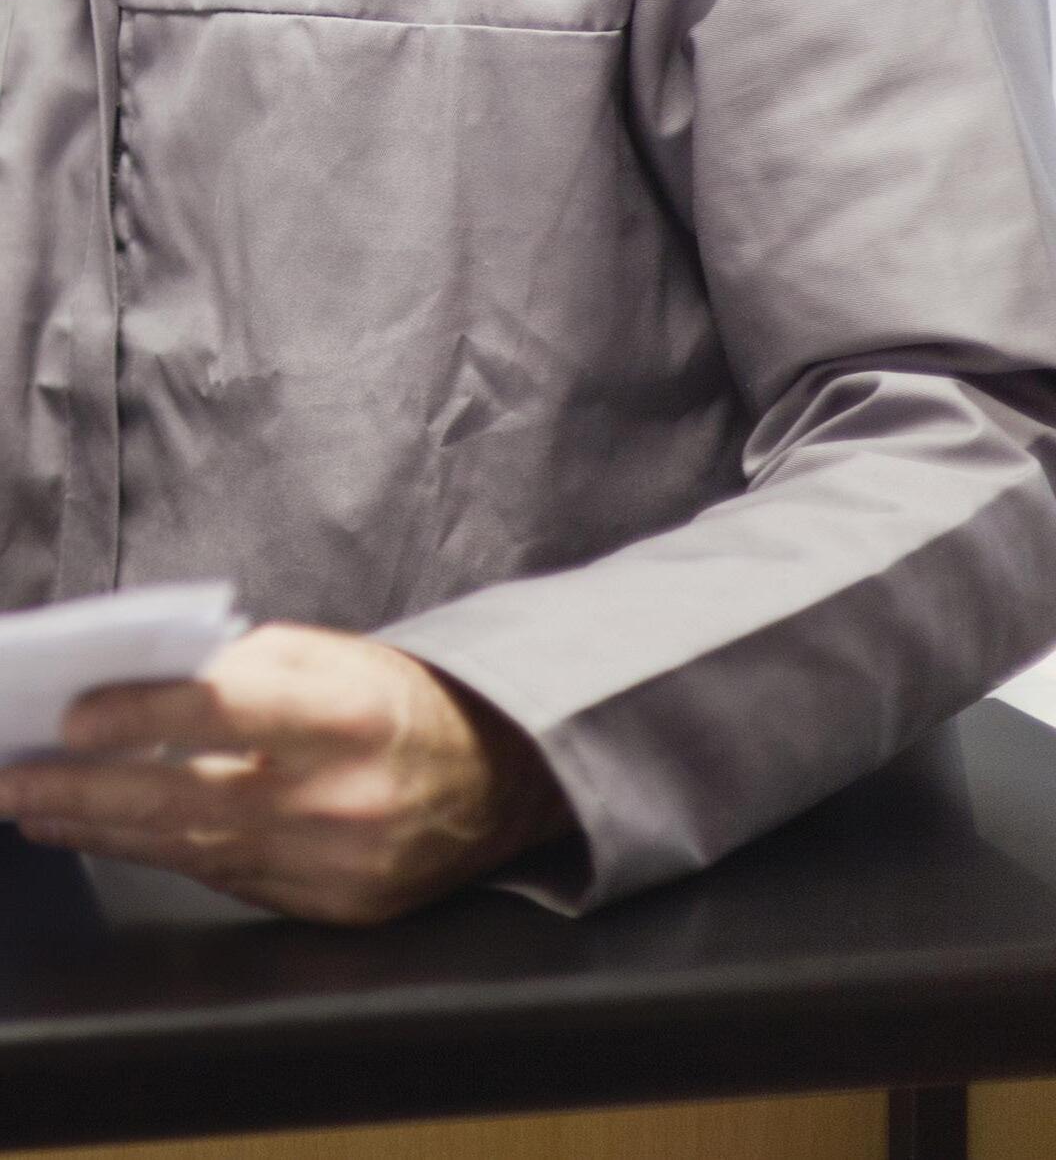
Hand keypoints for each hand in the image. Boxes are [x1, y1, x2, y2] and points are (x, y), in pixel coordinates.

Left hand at [0, 622, 573, 923]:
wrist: (497, 778)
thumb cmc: (400, 699)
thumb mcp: (337, 654)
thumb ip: (247, 667)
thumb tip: (142, 688)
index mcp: (352, 710)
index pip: (225, 711)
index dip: (141, 716)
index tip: (71, 715)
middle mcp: (347, 794)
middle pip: (189, 798)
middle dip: (88, 791)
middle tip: (18, 782)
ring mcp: (340, 864)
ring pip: (195, 851)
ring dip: (106, 831)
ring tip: (42, 811)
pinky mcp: (334, 911)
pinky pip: (229, 882)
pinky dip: (166, 856)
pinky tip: (115, 836)